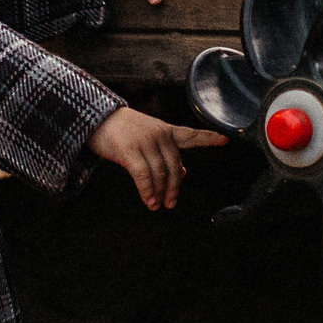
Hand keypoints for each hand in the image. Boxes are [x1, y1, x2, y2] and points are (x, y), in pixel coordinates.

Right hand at [89, 106, 228, 210]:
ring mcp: (145, 142)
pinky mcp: (130, 151)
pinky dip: (147, 191)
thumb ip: (166, 153)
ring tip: (157, 205)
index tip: (226, 140)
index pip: (191, 135)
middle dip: (174, 187)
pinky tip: (148, 200)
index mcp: (165, 130)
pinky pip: (144, 175)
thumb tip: (184, 172)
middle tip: (171, 202)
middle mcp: (159, 135)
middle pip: (175, 166)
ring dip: (159, 192)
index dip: (209, 138)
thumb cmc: (122, 130)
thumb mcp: (147, 137)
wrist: (97, 118)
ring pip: (160, 173)